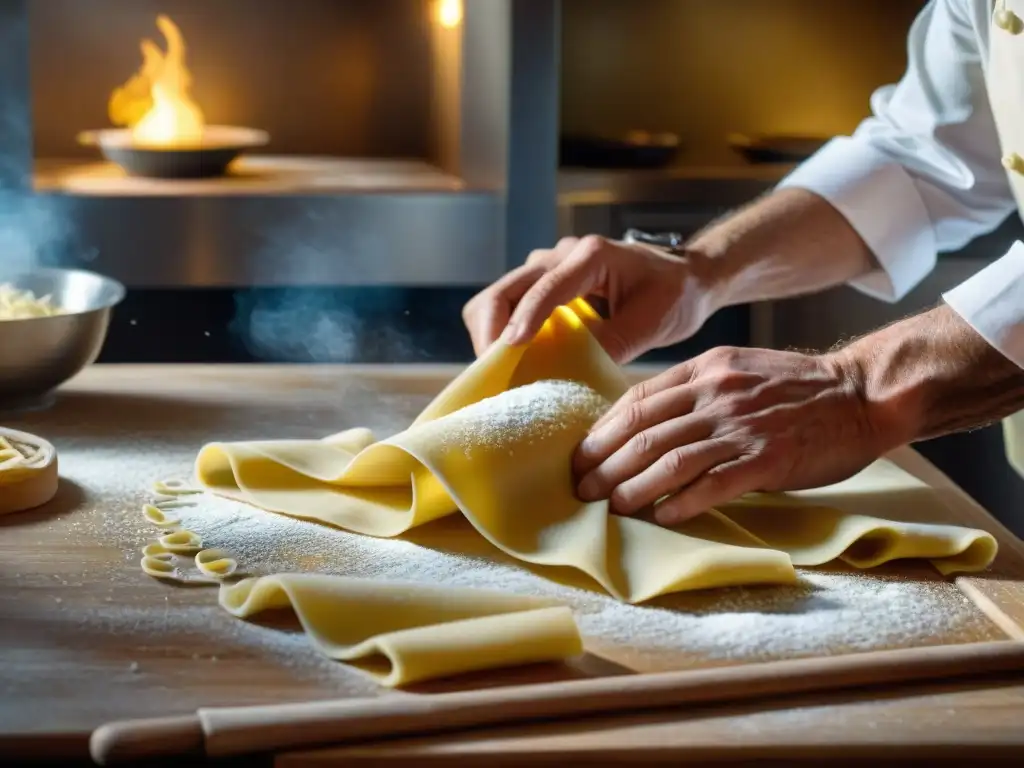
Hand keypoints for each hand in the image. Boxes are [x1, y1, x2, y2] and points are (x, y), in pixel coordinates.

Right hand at [462, 235, 718, 363]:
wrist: (687, 277)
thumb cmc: (676, 294)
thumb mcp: (653, 322)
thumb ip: (613, 343)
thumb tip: (570, 376)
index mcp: (592, 255)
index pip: (545, 287)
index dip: (524, 319)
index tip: (508, 350)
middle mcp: (562, 254)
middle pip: (505, 289)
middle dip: (491, 330)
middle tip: (495, 373)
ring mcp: (549, 267)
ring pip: (499, 297)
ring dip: (493, 333)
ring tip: (503, 371)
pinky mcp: (546, 283)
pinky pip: (511, 306)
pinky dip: (505, 333)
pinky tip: (516, 363)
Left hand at [573, 346, 883, 524]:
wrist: (860, 394)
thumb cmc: (795, 388)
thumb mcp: (736, 370)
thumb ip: (693, 391)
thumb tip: (644, 422)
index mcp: (704, 371)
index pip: (637, 401)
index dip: (602, 431)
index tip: (581, 455)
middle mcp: (717, 394)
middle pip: (644, 433)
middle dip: (605, 464)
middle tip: (581, 489)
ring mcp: (742, 426)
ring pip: (671, 459)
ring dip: (633, 488)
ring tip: (610, 508)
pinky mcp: (768, 459)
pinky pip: (714, 484)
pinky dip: (683, 502)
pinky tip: (662, 517)